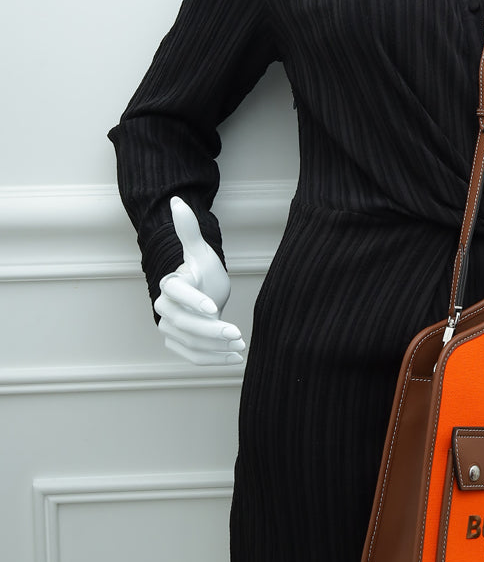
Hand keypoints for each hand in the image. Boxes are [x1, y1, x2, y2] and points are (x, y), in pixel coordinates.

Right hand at [152, 196, 245, 365]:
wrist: (204, 293)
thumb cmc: (203, 272)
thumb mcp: (201, 253)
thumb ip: (189, 230)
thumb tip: (176, 200)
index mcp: (170, 284)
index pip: (177, 293)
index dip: (193, 300)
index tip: (215, 308)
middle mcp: (164, 309)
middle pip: (184, 324)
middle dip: (211, 331)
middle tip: (238, 334)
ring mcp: (169, 329)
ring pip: (189, 343)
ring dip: (215, 349)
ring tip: (241, 346)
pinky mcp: (177, 345)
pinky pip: (192, 357)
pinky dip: (213, 361)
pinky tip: (235, 359)